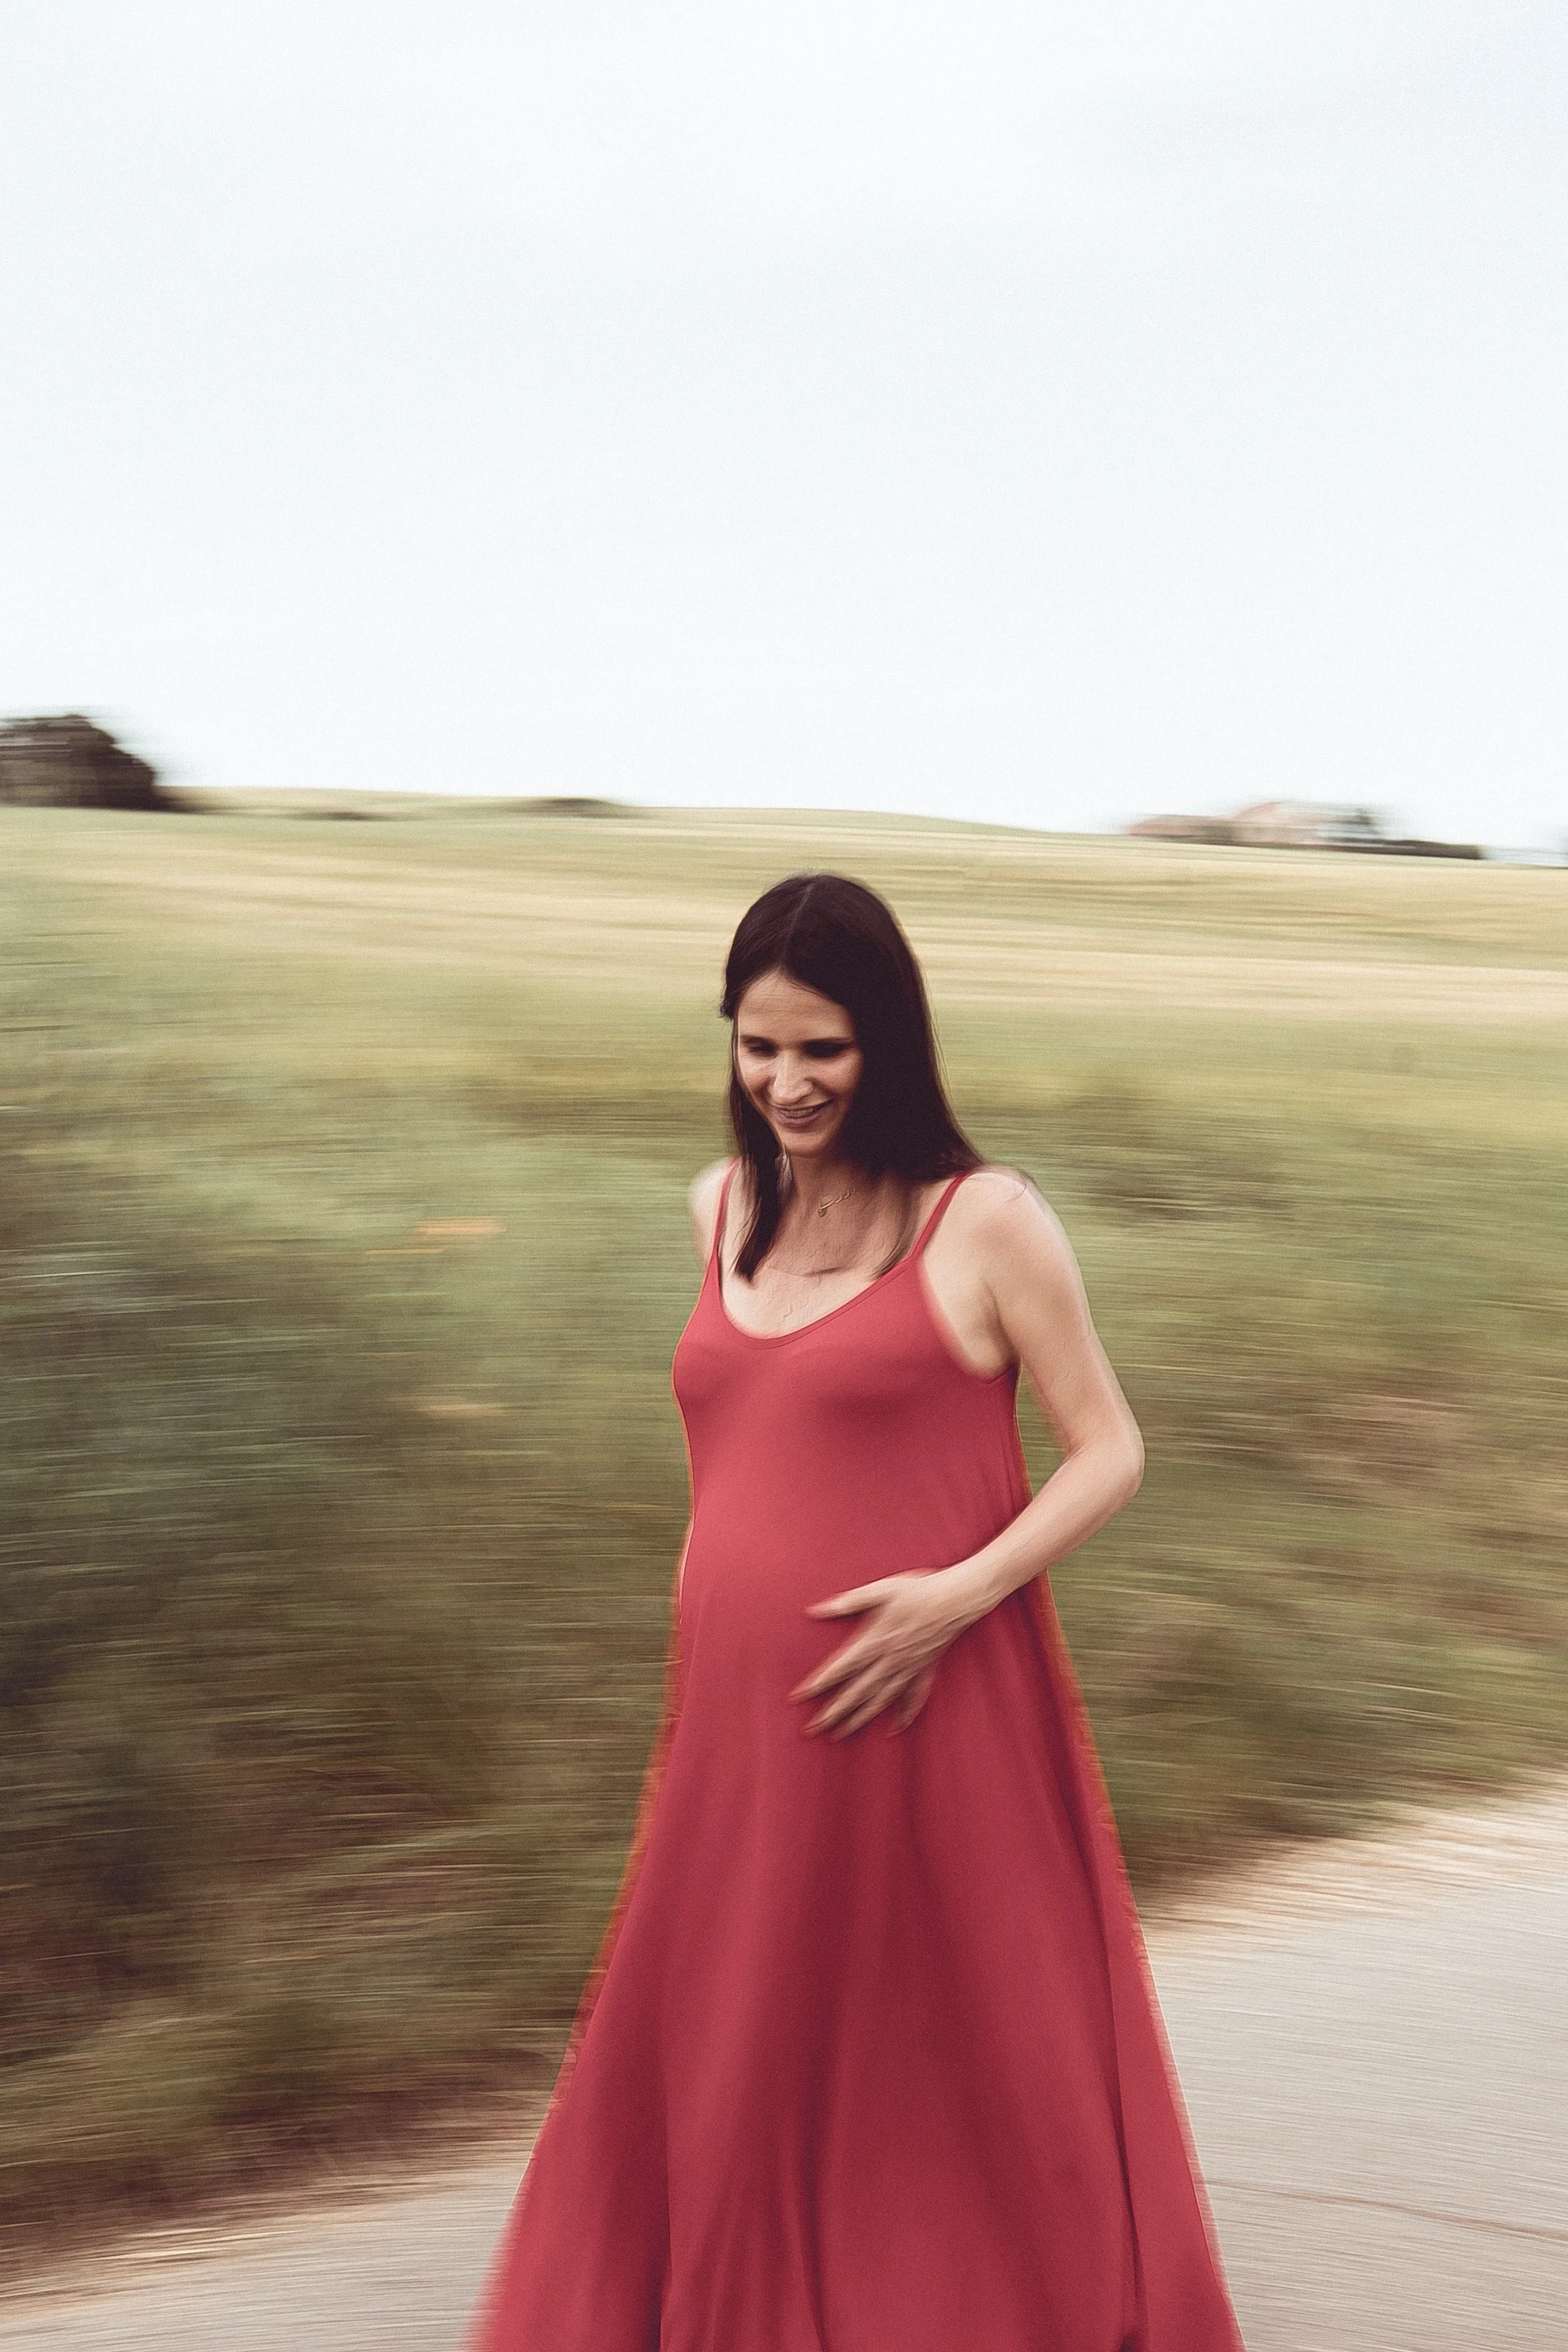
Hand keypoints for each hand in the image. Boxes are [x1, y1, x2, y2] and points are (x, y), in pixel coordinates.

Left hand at [790, 1570, 972, 1736]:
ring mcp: (908, 1669)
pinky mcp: (925, 1670)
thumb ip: (847, 1602)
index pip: (840, 1668)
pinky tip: (895, 1729)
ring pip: (880, 1701)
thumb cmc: (918, 1591)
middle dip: (833, 1712)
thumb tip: (815, 1609)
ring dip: (859, 1719)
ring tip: (841, 1734)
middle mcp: (889, 1661)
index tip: (799, 1697)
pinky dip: (904, 1715)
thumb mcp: (879, 1590)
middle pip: (856, 1692)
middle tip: (813, 1729)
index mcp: (874, 1641)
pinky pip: (914, 1699)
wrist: (957, 1598)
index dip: (818, 1683)